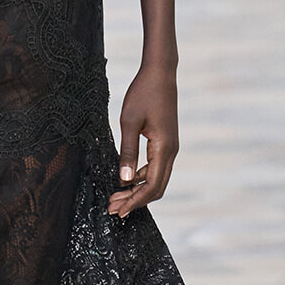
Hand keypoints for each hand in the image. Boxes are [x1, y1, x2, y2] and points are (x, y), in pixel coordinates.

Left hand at [108, 66, 177, 216]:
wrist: (160, 73)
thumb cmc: (143, 93)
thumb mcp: (129, 122)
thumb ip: (127, 152)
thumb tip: (123, 180)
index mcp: (164, 148)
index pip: (150, 186)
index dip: (134, 201)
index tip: (117, 210)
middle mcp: (171, 151)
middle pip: (156, 188)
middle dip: (135, 201)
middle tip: (113, 208)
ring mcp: (170, 147)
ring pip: (156, 179)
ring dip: (136, 190)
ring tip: (115, 196)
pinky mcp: (165, 142)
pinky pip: (155, 167)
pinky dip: (140, 178)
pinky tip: (124, 179)